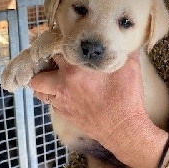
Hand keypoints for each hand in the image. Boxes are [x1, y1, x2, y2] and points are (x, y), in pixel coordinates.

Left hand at [29, 52, 168, 167]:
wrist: (122, 128)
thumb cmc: (125, 98)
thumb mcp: (129, 67)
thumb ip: (125, 49)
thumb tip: (126, 38)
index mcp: (75, 68)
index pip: (54, 49)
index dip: (56, 45)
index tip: (61, 44)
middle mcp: (63, 83)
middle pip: (39, 71)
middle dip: (44, 65)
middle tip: (53, 61)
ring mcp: (61, 101)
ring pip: (39, 89)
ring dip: (44, 82)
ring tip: (53, 77)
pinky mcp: (64, 113)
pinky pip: (50, 101)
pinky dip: (53, 95)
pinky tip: (66, 92)